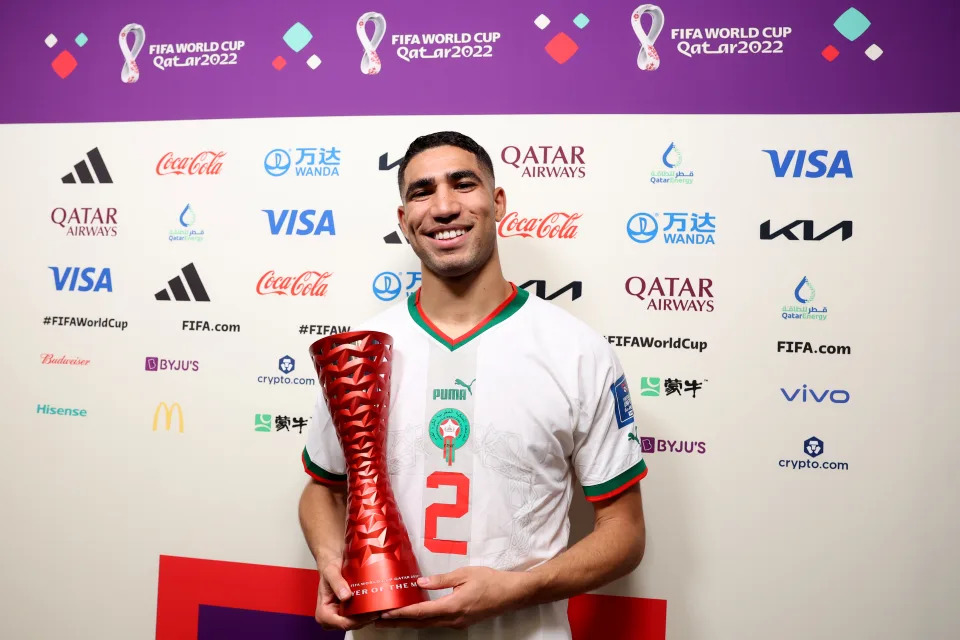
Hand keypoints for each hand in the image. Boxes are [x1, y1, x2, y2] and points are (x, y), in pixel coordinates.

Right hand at [314, 554, 379, 630]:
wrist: (333, 562)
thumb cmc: (329, 567)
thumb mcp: (331, 572)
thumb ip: (337, 583)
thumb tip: (345, 596)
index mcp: (323, 612)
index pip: (343, 623)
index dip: (358, 620)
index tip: (370, 613)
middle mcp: (331, 617)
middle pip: (352, 625)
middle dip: (365, 618)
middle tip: (379, 609)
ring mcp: (340, 615)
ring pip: (357, 622)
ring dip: (368, 616)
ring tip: (379, 606)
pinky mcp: (348, 612)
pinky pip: (359, 616)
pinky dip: (367, 612)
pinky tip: (374, 605)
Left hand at [376, 566, 533, 629]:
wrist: (512, 594)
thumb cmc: (491, 581)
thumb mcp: (464, 574)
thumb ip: (440, 580)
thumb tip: (420, 583)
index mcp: (452, 607)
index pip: (420, 612)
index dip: (401, 613)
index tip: (385, 614)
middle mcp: (453, 619)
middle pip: (420, 623)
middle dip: (398, 622)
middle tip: (379, 622)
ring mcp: (457, 623)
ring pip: (427, 625)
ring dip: (409, 622)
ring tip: (392, 619)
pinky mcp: (461, 621)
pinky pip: (437, 622)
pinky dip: (422, 620)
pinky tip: (415, 615)